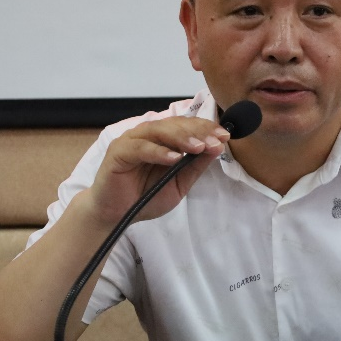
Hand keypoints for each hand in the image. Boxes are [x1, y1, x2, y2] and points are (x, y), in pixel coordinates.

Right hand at [81, 116, 229, 230]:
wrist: (116, 216)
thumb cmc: (145, 197)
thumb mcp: (178, 183)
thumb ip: (194, 166)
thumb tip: (217, 148)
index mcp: (162, 139)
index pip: (186, 126)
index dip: (206, 128)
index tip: (224, 136)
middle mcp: (147, 134)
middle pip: (175, 124)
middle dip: (198, 131)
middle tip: (215, 141)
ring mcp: (131, 141)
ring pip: (158, 131)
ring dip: (181, 137)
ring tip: (198, 146)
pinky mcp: (118, 152)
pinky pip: (140, 148)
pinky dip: (158, 152)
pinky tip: (174, 158)